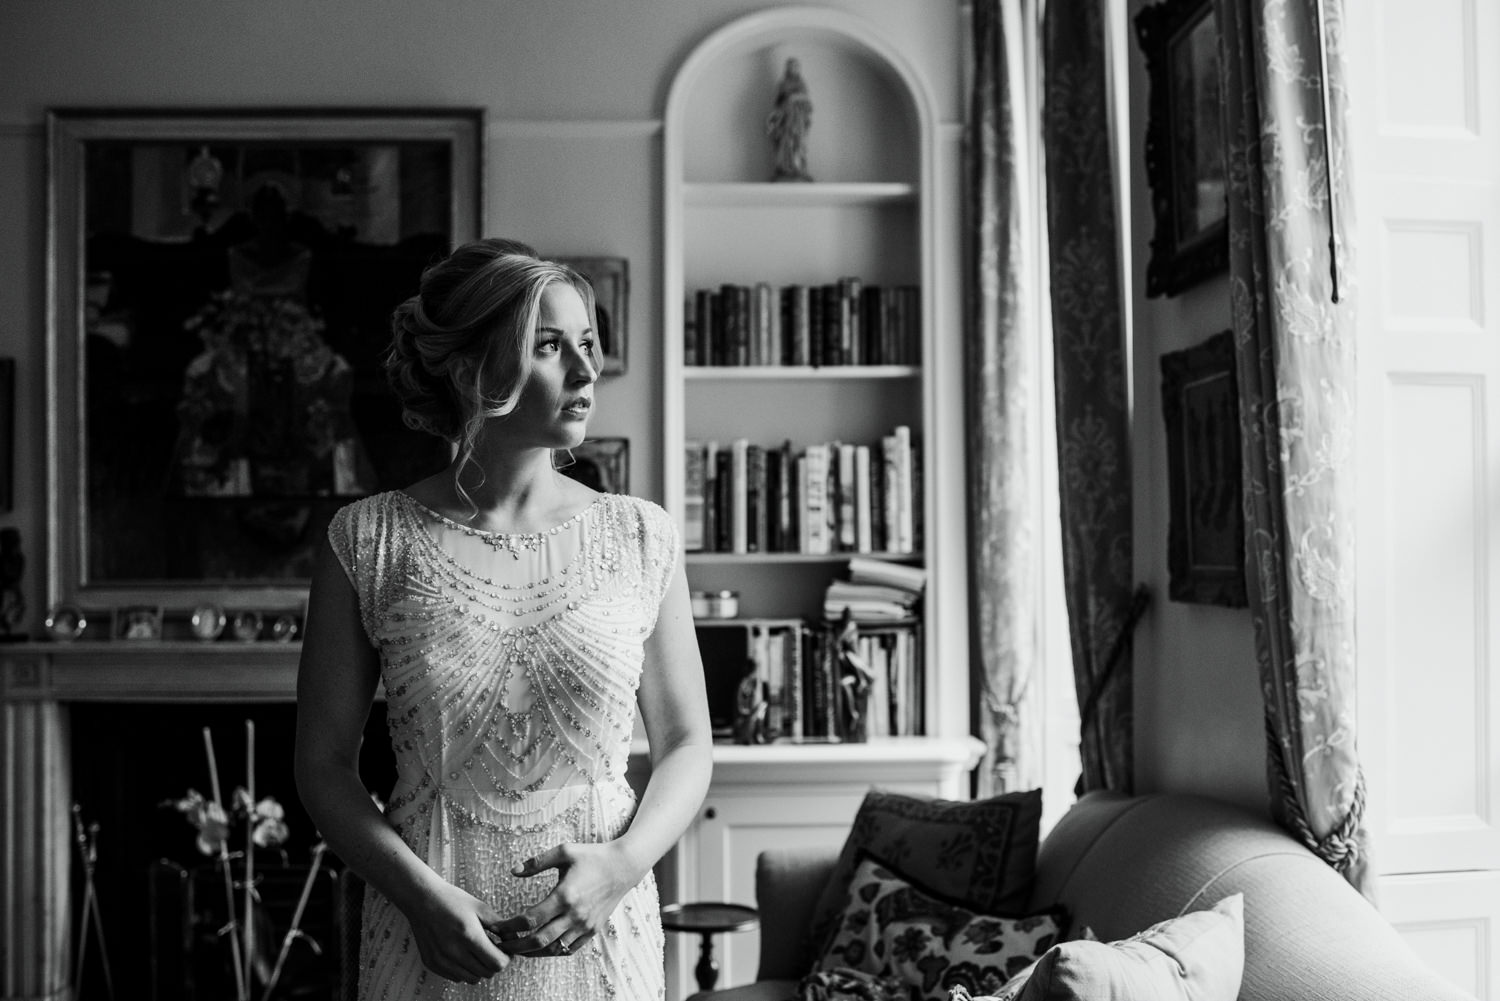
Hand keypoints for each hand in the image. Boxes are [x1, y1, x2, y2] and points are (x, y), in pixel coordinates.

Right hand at [402, 880, 509, 982]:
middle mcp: (454, 952)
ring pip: (472, 979)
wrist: (422, 898)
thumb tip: (514, 940)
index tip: (505, 949)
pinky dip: (464, 970)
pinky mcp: (432, 963)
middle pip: (486, 973)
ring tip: (477, 951)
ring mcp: (441, 960)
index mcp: (469, 936)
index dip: (506, 958)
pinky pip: (456, 977)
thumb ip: (500, 926)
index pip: (497, 963)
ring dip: (479, 969)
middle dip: (494, 963)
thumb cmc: (452, 900)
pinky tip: (462, 953)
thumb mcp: (480, 908)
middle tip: (493, 949)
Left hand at [489, 841, 644, 956]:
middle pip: (539, 940)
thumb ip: (537, 862)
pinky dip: (553, 951)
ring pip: (553, 949)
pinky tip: (542, 946)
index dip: (510, 926)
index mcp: (565, 895)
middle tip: (501, 945)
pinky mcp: (592, 930)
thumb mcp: (565, 851)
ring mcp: (585, 925)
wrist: (624, 866)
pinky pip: (569, 949)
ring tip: (518, 948)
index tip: (498, 926)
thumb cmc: (593, 856)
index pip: (530, 919)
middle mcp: (575, 914)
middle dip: (516, 946)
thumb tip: (514, 870)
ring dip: (533, 952)